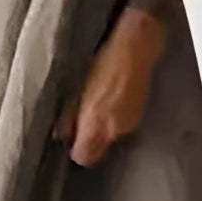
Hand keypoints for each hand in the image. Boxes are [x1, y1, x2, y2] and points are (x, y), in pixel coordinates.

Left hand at [54, 8, 167, 167]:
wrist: (136, 43)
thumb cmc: (102, 60)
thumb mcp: (76, 87)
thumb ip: (68, 116)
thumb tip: (61, 133)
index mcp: (96, 122)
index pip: (84, 157)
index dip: (77, 149)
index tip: (71, 139)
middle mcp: (115, 128)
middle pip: (99, 150)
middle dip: (90, 140)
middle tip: (81, 121)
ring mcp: (131, 121)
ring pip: (112, 136)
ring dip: (104, 127)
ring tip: (97, 104)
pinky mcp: (140, 111)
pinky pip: (124, 124)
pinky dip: (116, 117)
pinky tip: (112, 99)